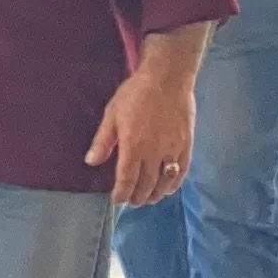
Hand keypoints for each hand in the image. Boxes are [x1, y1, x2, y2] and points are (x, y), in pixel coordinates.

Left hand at [87, 66, 196, 207]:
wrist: (168, 78)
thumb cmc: (136, 93)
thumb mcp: (112, 113)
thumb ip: (103, 141)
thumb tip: (91, 162)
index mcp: (133, 146)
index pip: (127, 180)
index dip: (121, 194)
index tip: (116, 199)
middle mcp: (154, 153)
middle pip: (146, 186)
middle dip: (136, 197)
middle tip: (130, 200)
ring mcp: (172, 151)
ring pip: (164, 183)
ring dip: (154, 195)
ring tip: (146, 198)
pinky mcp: (186, 146)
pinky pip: (181, 173)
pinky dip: (173, 185)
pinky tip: (166, 189)